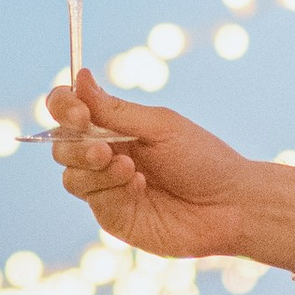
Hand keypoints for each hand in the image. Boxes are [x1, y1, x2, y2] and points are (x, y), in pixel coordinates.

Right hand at [43, 75, 275, 263]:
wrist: (232, 205)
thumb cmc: (204, 159)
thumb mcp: (160, 126)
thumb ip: (116, 110)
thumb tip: (81, 77)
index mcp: (116, 127)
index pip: (69, 111)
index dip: (62, 107)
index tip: (78, 112)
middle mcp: (106, 156)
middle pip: (61, 146)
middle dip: (75, 145)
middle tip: (104, 149)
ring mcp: (108, 189)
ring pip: (71, 176)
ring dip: (94, 169)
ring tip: (130, 168)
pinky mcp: (115, 217)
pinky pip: (93, 201)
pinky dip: (112, 189)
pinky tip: (140, 187)